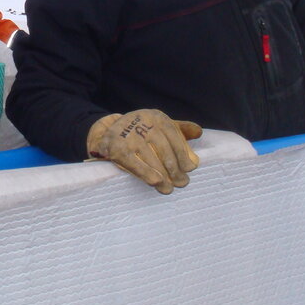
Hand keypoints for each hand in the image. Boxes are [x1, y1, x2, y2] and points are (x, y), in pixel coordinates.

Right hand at [86, 109, 201, 193]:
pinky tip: (155, 182)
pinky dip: (145, 173)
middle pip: (164, 148)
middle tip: (182, 183)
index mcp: (156, 117)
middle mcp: (143, 121)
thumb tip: (198, 132)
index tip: (190, 168)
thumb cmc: (139, 131)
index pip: (174, 136)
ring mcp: (129, 134)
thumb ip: (179, 129)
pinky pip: (134, 163)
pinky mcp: (116, 147)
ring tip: (169, 188)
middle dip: (175, 168)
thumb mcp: (158, 125)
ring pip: (151, 157)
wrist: (106, 131)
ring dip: (163, 176)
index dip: (183, 153)